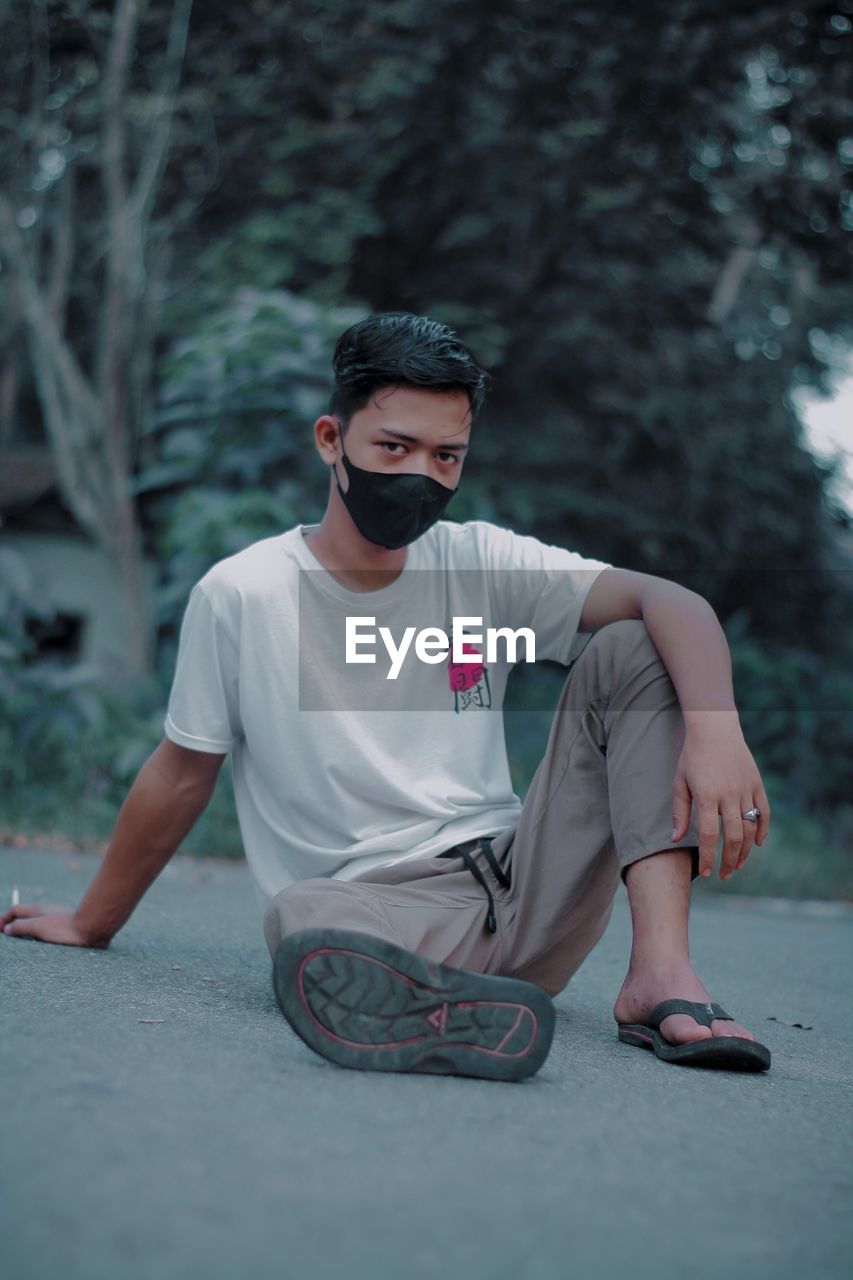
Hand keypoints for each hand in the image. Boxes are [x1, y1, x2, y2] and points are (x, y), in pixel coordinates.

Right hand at [0, 903, 106, 947]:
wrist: (92, 930)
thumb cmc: (65, 927)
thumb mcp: (37, 926)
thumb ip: (20, 927)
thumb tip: (7, 929)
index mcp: (38, 909)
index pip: (16, 910)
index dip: (4, 919)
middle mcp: (47, 913)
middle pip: (26, 918)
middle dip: (15, 927)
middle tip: (10, 939)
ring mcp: (57, 921)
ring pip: (38, 927)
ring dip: (29, 936)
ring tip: (26, 947)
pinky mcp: (67, 931)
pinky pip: (49, 935)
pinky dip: (42, 941)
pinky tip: (44, 951)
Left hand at [671, 720, 770, 879]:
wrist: (714, 729)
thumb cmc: (692, 757)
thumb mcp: (680, 783)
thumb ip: (680, 813)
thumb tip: (676, 840)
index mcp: (707, 795)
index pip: (710, 836)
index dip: (709, 858)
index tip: (707, 873)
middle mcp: (728, 794)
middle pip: (734, 837)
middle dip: (729, 860)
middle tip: (723, 874)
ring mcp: (745, 789)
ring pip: (751, 828)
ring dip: (745, 851)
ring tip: (737, 864)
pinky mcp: (757, 784)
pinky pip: (764, 812)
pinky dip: (762, 830)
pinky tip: (756, 844)